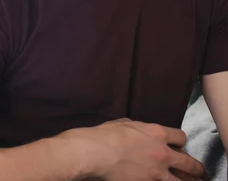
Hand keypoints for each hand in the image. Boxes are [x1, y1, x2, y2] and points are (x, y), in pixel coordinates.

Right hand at [66, 118, 206, 179]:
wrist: (95, 152)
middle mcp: (163, 153)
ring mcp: (157, 172)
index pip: (181, 137)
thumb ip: (137, 127)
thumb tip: (138, 130)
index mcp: (157, 133)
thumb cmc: (105, 135)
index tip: (178, 146)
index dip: (180, 142)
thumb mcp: (123, 123)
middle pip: (189, 163)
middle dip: (195, 168)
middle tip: (198, 172)